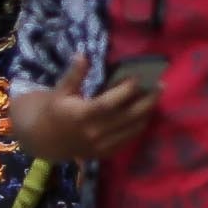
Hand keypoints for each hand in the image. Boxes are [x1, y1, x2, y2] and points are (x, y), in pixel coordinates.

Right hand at [16, 66, 164, 166]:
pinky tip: (145, 112)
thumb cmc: (55, 110)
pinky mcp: (106, 152)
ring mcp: (101, 145)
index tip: (138, 76)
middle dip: (146, 100)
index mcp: (81, 115)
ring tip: (156, 95)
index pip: (108, 103)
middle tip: (160, 85)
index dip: (125, 91)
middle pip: (127, 117)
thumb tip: (82, 55)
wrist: (47, 140)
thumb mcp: (60, 91)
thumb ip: (74, 75)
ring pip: (132, 129)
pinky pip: (129, 139)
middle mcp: (94, 132)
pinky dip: (140, 125)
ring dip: (147, 112)